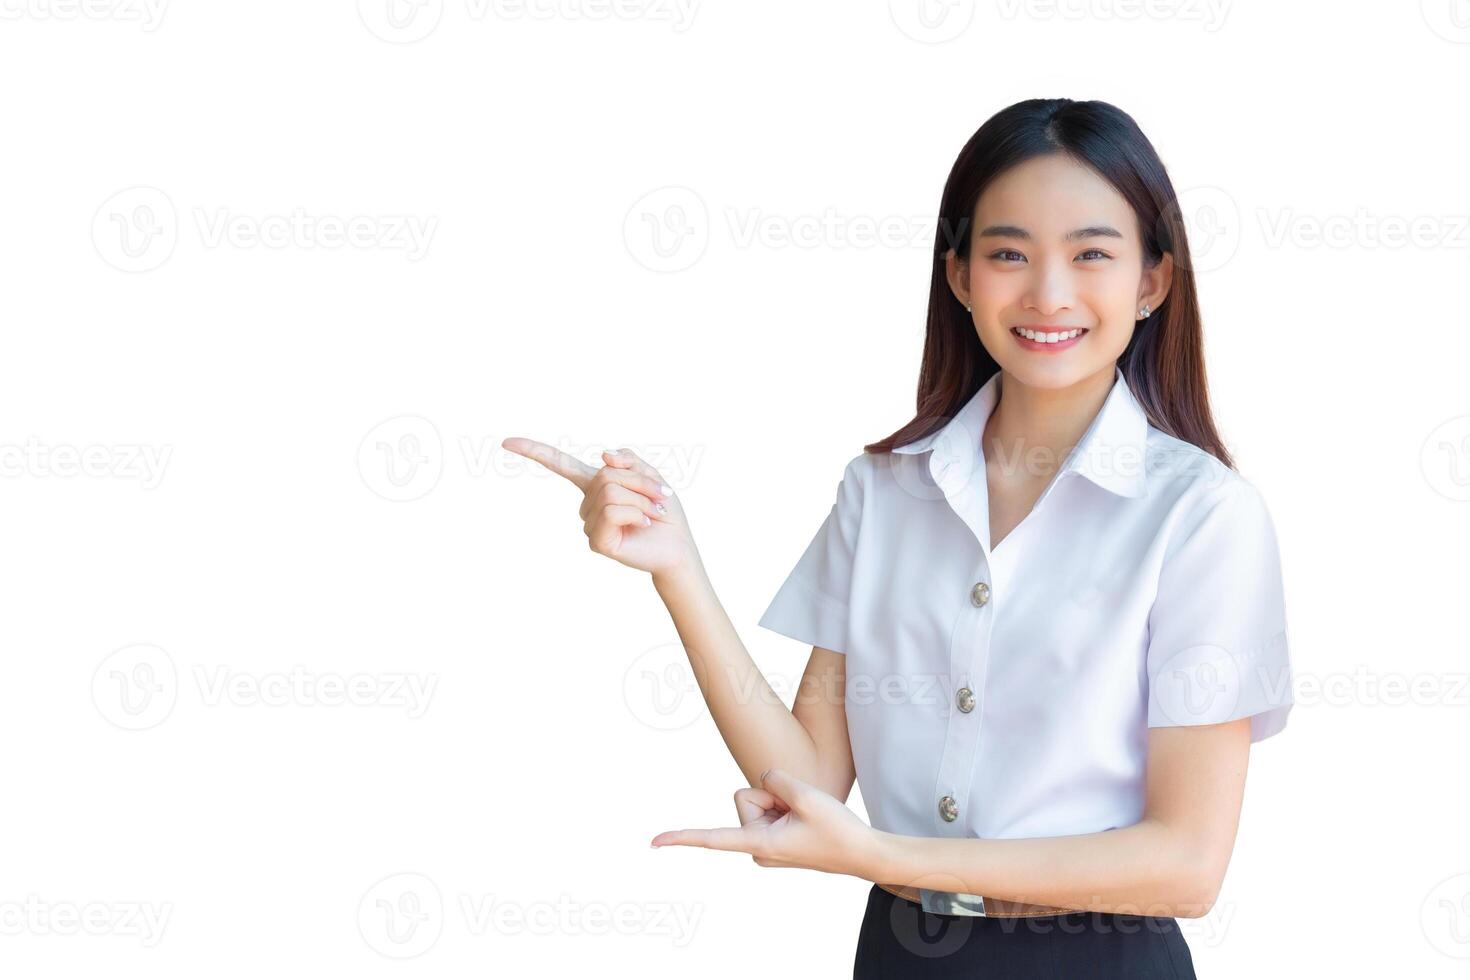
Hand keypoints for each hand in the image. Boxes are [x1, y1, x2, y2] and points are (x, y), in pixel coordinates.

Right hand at [501, 439, 697, 576]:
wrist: (677, 547)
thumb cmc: (662, 512)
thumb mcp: (650, 476)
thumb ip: (628, 461)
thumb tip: (603, 454)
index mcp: (595, 486)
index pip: (560, 465)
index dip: (535, 451)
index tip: (507, 442)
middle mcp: (587, 505)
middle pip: (605, 474)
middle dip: (639, 481)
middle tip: (659, 497)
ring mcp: (589, 524)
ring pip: (610, 491)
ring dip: (641, 498)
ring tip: (653, 512)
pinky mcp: (597, 542)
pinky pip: (612, 511)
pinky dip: (636, 513)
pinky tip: (644, 524)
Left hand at [649, 768, 879, 879]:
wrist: (864, 853)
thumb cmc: (838, 830)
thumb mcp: (806, 794)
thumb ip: (774, 778)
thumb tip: (763, 779)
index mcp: (759, 843)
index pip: (711, 838)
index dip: (682, 837)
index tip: (653, 842)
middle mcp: (756, 846)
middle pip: (747, 797)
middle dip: (773, 795)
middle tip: (801, 810)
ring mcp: (766, 843)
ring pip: (761, 800)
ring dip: (784, 800)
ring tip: (807, 816)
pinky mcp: (775, 838)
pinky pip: (773, 806)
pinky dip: (790, 805)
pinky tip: (808, 818)